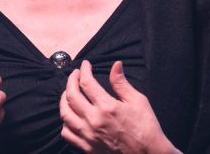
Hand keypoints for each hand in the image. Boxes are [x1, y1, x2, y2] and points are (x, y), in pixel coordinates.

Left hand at [59, 60, 179, 153]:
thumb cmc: (146, 128)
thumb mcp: (138, 101)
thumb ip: (121, 83)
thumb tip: (115, 65)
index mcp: (107, 107)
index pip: (87, 82)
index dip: (84, 70)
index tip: (85, 65)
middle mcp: (94, 120)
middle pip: (71, 96)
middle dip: (71, 80)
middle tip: (75, 74)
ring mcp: (88, 135)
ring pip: (65, 114)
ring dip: (64, 99)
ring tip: (69, 92)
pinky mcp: (87, 148)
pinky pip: (67, 133)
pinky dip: (65, 122)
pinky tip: (71, 116)